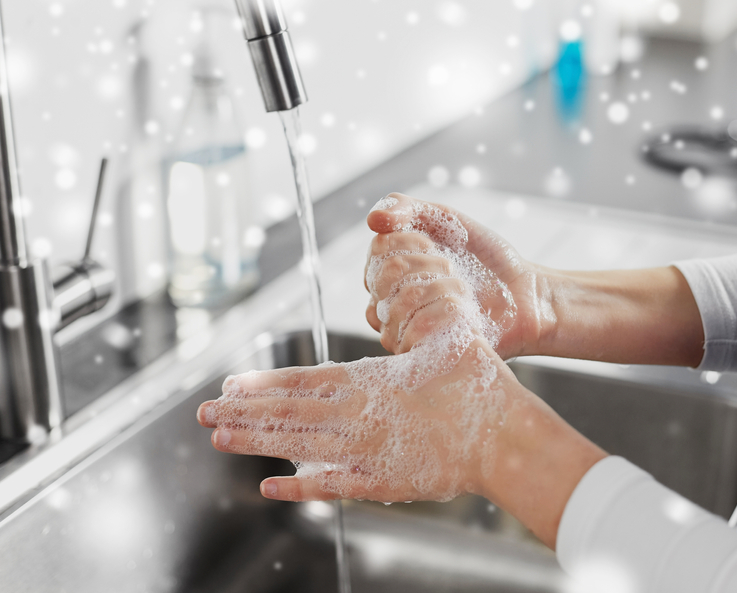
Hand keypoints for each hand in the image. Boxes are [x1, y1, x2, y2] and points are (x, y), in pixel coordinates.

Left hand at [197, 332, 517, 502]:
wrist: (499, 434)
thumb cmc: (477, 382)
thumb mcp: (446, 334)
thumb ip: (422, 316)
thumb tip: (416, 284)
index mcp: (367, 378)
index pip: (301, 379)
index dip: (262, 383)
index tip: (231, 382)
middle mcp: (354, 413)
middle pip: (286, 412)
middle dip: (241, 411)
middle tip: (203, 411)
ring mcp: (362, 449)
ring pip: (296, 445)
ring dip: (254, 441)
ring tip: (218, 437)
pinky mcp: (378, 481)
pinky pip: (328, 484)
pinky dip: (298, 485)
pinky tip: (269, 487)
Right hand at [364, 193, 551, 359]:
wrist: (525, 294)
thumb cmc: (485, 259)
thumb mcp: (446, 220)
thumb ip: (407, 209)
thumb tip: (372, 219)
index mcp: (389, 272)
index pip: (377, 250)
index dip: (410, 240)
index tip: (437, 244)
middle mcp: (388, 304)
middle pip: (383, 277)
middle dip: (425, 263)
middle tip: (452, 268)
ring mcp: (404, 333)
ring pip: (397, 305)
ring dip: (439, 287)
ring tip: (462, 290)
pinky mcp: (424, 355)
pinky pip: (418, 330)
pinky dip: (446, 310)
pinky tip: (465, 311)